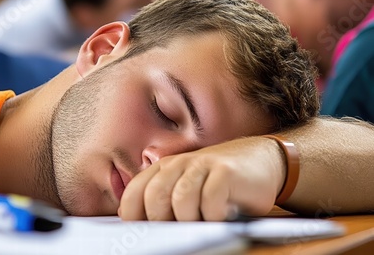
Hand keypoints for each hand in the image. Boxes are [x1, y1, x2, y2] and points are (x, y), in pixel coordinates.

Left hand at [119, 137, 284, 220]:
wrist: (261, 160)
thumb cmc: (218, 183)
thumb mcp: (187, 189)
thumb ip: (163, 202)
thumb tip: (136, 225)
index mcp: (162, 169)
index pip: (134, 194)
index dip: (134, 218)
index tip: (145, 235)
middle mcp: (178, 164)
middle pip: (155, 197)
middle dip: (164, 221)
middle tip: (180, 230)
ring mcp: (202, 165)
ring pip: (181, 200)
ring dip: (191, 219)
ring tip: (204, 221)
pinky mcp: (225, 171)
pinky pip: (211, 202)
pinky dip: (214, 216)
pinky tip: (222, 214)